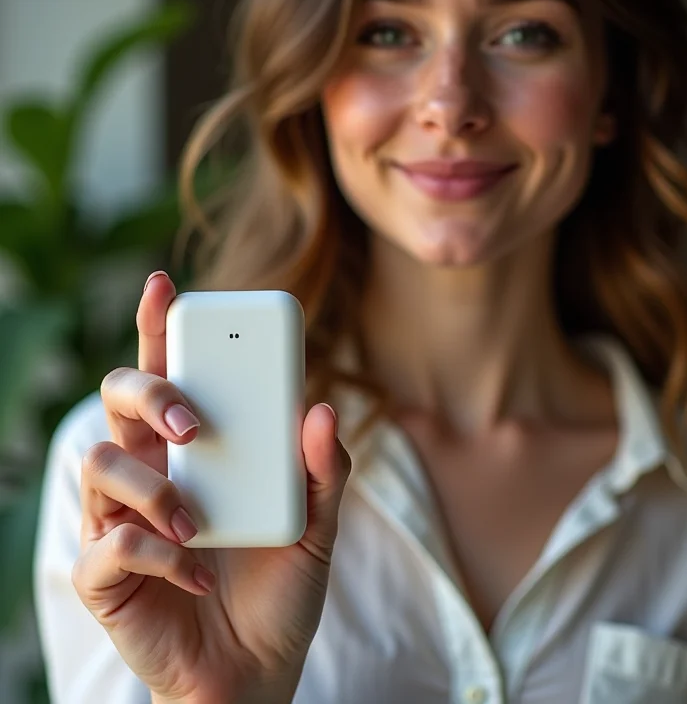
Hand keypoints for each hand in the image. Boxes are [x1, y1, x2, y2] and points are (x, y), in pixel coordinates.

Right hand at [72, 272, 351, 703]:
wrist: (257, 671)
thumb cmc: (281, 589)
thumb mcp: (319, 525)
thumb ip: (324, 470)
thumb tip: (322, 408)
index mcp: (196, 451)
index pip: (168, 375)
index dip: (157, 327)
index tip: (163, 284)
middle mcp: (151, 473)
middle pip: (117, 400)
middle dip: (149, 392)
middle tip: (194, 423)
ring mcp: (120, 520)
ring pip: (99, 464)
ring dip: (155, 489)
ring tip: (201, 524)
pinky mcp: (105, 574)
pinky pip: (110, 542)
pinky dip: (160, 554)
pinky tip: (199, 576)